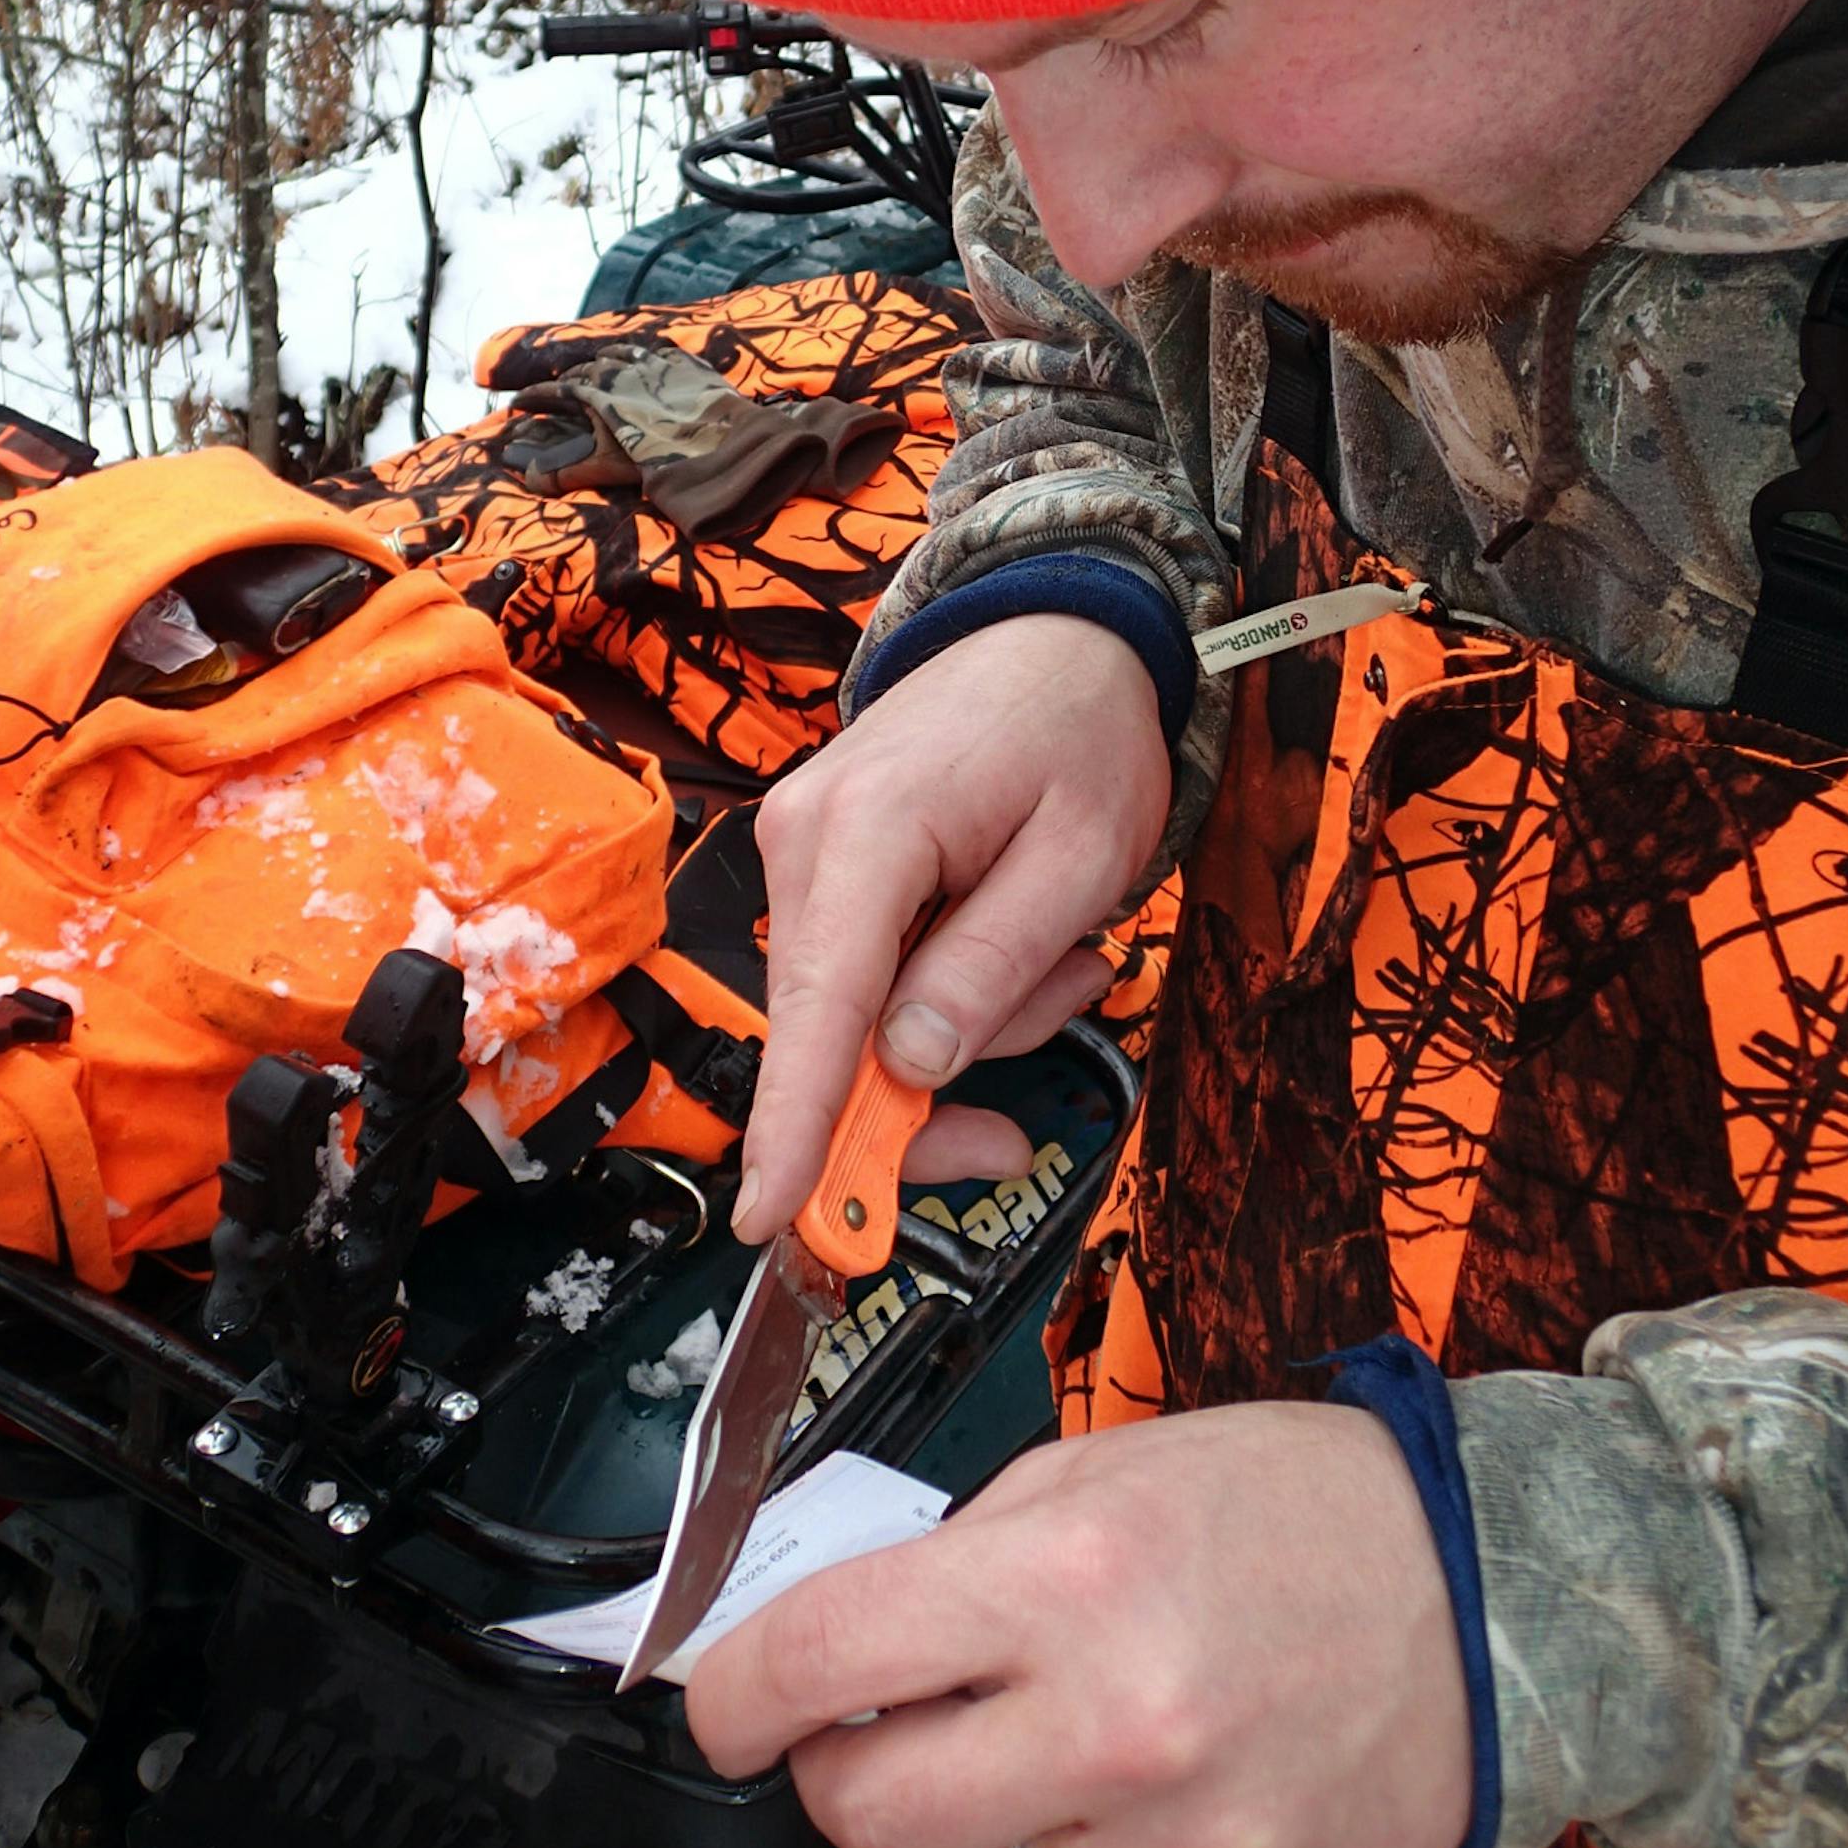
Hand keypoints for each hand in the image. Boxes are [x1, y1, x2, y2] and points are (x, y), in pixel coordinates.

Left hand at [685, 1403, 1472, 1847]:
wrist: (1483, 1596)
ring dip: (992, 1815)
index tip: (728, 1700)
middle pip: (869, 1812)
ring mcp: (1178, 1843)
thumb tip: (842, 1634)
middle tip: (886, 1722)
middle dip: (847, 1769)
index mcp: (1067, 1576)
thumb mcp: (1104, 1465)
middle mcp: (1115, 1719)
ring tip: (1077, 1728)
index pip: (823, 1659)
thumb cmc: (1294, 1509)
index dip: (738, 1690)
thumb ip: (967, 1553)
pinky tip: (1151, 1787)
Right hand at [737, 612, 1170, 1239]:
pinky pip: (867, 976)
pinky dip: (939, 992)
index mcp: (870, 833)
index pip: (821, 1008)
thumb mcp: (1081, 857)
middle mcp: (806, 842)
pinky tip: (1013, 948)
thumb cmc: (1079, 729)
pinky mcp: (822, 865)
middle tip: (1018, 1136)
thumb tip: (908, 1066)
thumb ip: (993, 966)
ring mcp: (803, 852)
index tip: (766, 1215)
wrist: (1054, 631)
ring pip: (858, 1016)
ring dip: (958, 1028)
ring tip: (1060, 963)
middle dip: (928, 1093)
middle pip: (835, 1035)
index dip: (795, 1124)